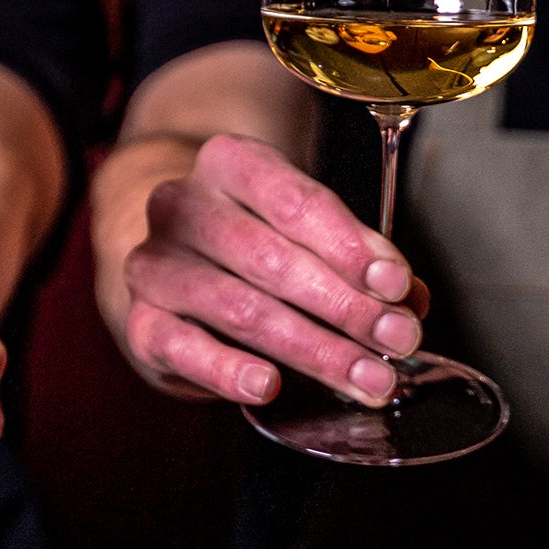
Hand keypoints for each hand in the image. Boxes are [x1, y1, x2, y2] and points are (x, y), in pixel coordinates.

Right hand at [120, 131, 424, 405]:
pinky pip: (182, 348)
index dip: (349, 246)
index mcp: (230, 163)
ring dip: (312, 348)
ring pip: (239, 308)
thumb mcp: (307, 233)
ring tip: (365, 377)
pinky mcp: (141, 321)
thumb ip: (358, 263)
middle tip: (396, 341)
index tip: (395, 285)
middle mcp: (184, 205)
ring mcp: (155, 264)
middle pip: (270, 258)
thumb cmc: (255, 244)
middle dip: (344, 306)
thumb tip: (408, 301)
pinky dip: (226, 370)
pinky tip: (267, 385)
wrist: (175, 266)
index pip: (294, 201)